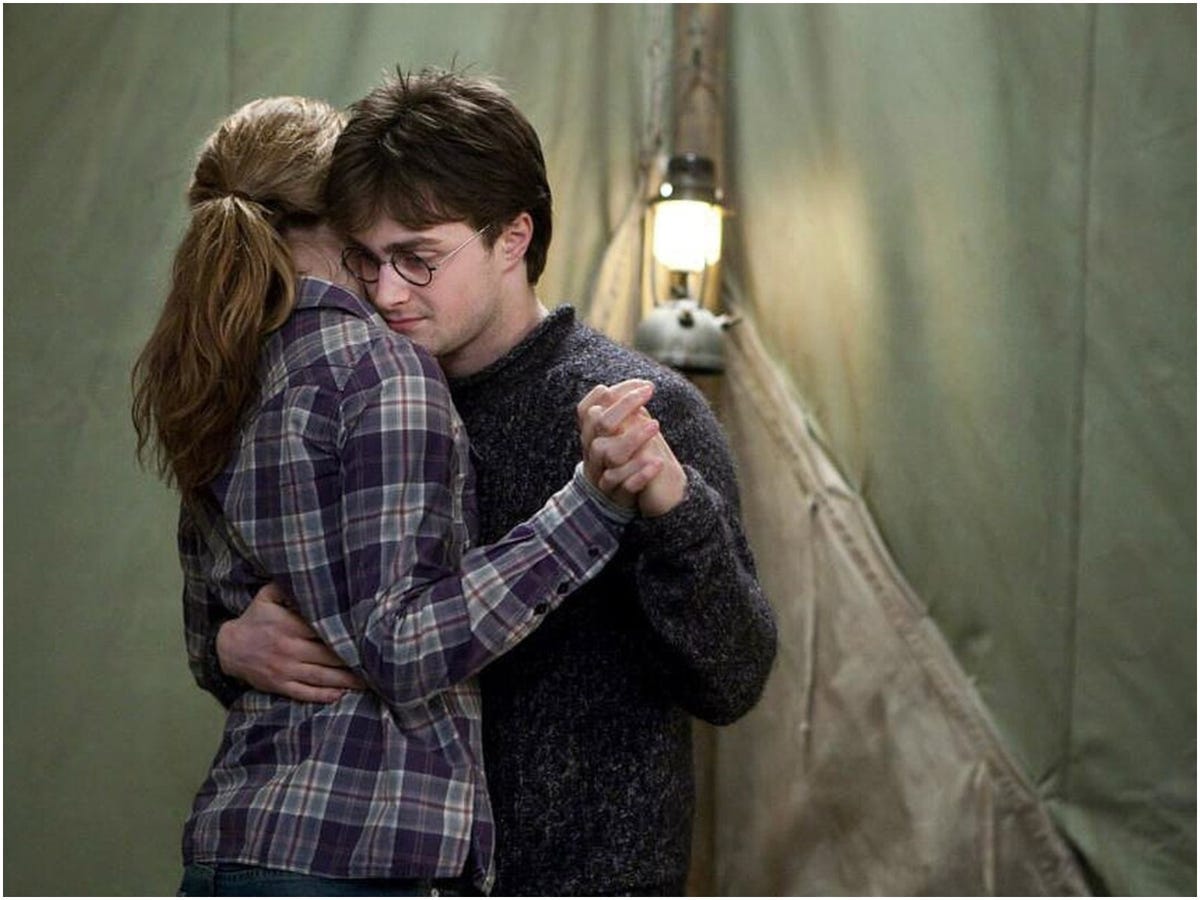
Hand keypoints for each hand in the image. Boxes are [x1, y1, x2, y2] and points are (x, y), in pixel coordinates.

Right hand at [216, 582, 364, 702]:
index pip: (324, 630)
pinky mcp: (280, 685)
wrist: (228, 648)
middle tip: (376, 661)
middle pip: (328, 656)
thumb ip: (287, 586)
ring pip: (321, 677)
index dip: (346, 635)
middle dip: (352, 659)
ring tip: (369, 682)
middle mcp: (289, 649)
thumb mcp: (266, 596)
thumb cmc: (254, 619)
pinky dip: (323, 696)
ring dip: (345, 680)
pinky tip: (341, 695)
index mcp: (289, 626)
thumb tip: (309, 575)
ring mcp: (285, 670)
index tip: (367, 636)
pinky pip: (305, 693)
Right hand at [577, 380, 687, 515]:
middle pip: (600, 423)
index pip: (589, 407)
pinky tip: (657, 462)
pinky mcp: (615, 494)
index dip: (615, 393)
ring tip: (656, 425)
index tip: (645, 385)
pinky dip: (640, 473)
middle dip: (625, 406)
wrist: (612, 499)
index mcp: (590, 434)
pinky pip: (624, 484)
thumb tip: (644, 385)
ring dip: (633, 437)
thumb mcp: (618, 434)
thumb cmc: (619, 457)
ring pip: (609, 452)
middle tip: (649, 394)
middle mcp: (592, 450)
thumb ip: (625, 414)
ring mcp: (601, 473)